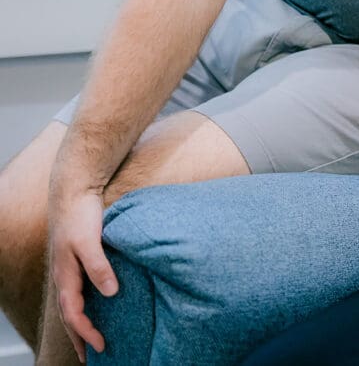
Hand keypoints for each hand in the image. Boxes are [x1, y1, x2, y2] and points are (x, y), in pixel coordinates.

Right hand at [48, 187, 117, 360]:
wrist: (74, 191)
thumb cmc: (79, 215)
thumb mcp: (89, 242)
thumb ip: (99, 267)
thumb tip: (111, 293)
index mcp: (65, 276)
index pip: (73, 314)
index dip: (85, 333)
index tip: (101, 347)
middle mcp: (65, 276)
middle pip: (69, 315)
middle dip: (79, 337)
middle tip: (91, 356)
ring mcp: (70, 268)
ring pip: (73, 304)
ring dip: (80, 323)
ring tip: (91, 338)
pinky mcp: (79, 259)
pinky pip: (80, 290)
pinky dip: (85, 304)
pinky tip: (97, 305)